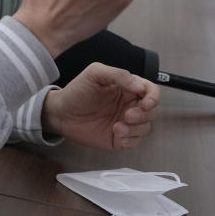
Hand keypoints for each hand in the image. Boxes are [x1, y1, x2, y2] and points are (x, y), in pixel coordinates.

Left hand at [41, 63, 159, 149]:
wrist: (61, 113)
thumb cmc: (77, 91)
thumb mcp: (95, 74)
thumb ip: (118, 75)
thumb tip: (140, 86)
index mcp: (128, 88)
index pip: (151, 91)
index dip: (153, 97)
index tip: (146, 103)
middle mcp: (130, 105)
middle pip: (153, 111)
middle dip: (144, 115)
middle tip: (127, 115)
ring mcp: (126, 122)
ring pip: (146, 127)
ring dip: (136, 129)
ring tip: (117, 126)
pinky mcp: (119, 138)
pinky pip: (135, 142)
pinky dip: (129, 140)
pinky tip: (116, 134)